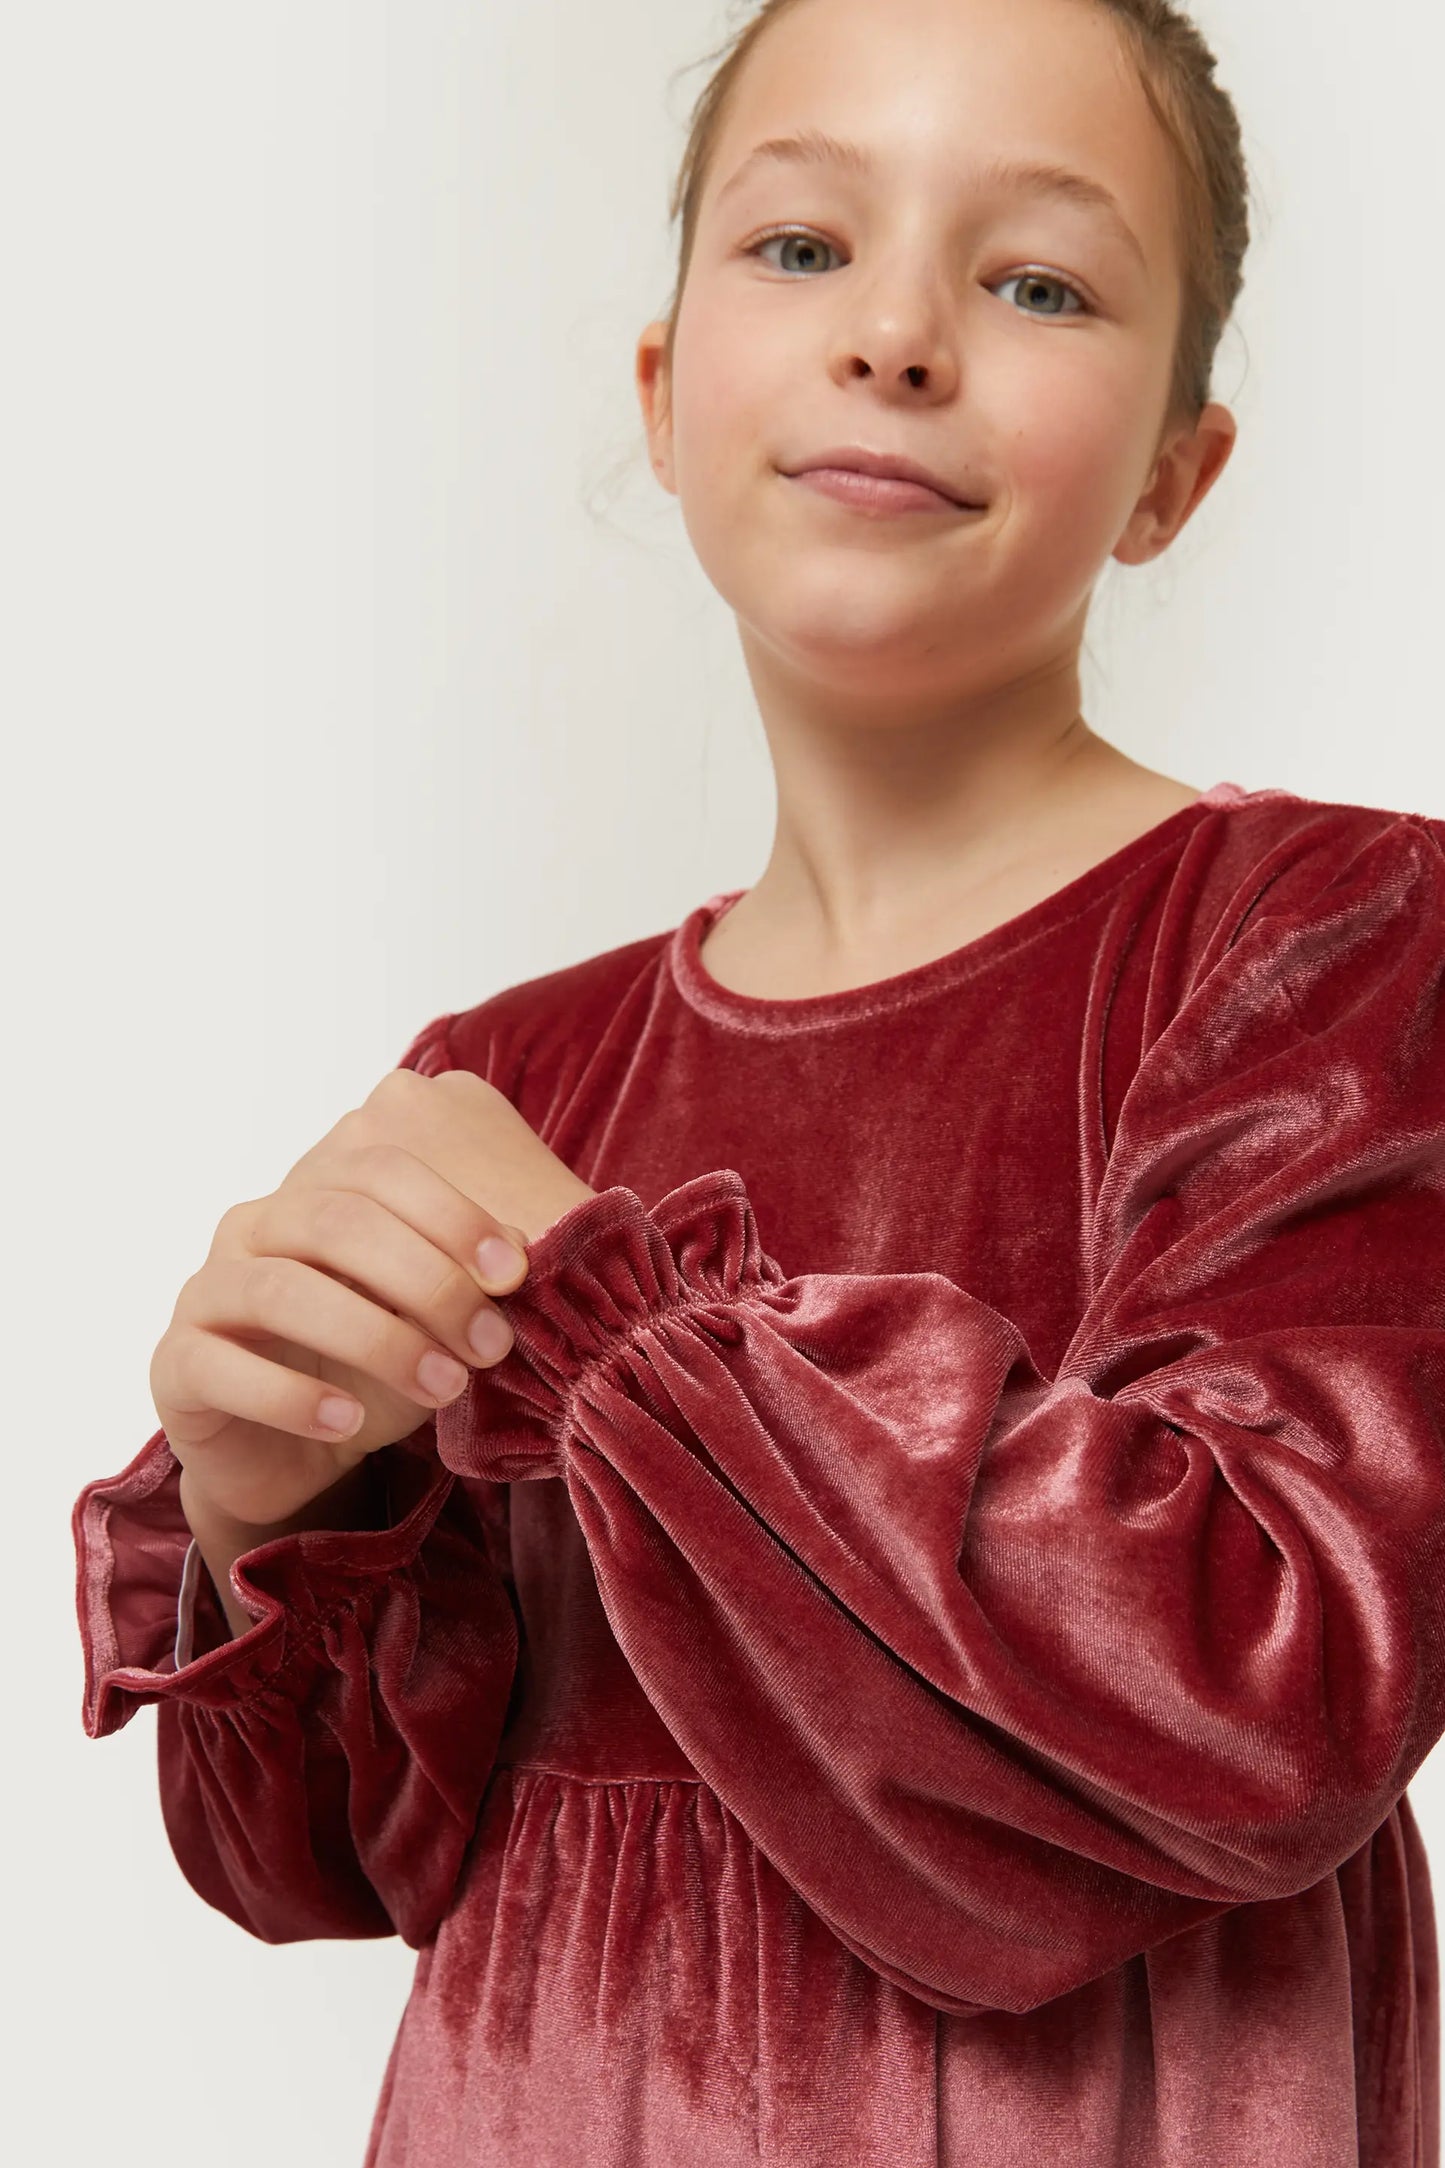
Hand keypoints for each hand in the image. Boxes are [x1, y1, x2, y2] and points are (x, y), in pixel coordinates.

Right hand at [151, 1066, 595, 1532]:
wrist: (294, 1453)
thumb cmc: (374, 1367)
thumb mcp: (433, 1317)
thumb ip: (469, 1277)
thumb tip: (548, 1255)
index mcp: (318, 1191)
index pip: (381, 1166)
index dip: (450, 1209)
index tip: (517, 1266)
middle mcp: (255, 1224)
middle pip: (335, 1219)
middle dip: (426, 1278)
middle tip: (493, 1342)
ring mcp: (206, 1288)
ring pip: (281, 1287)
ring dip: (375, 1338)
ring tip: (443, 1387)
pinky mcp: (175, 1364)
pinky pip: (223, 1364)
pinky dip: (292, 1394)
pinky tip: (350, 1424)